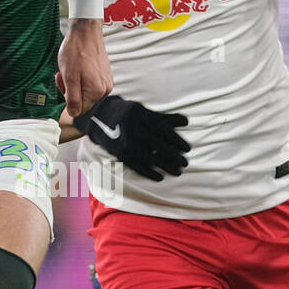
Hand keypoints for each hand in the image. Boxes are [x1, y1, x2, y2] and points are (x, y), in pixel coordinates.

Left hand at [57, 19, 112, 118]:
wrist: (86, 31)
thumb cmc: (76, 51)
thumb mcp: (69, 77)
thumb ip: (72, 98)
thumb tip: (73, 113)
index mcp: (97, 92)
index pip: (79, 110)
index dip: (67, 99)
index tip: (64, 83)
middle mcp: (105, 89)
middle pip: (83, 101)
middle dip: (71, 90)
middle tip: (65, 74)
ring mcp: (106, 81)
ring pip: (85, 92)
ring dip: (75, 83)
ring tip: (72, 69)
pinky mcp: (105, 75)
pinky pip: (90, 84)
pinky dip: (82, 78)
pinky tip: (79, 66)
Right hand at [74, 93, 189, 180]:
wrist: (100, 117)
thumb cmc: (130, 114)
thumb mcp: (145, 111)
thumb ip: (165, 118)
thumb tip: (186, 122)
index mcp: (139, 114)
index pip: (162, 128)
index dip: (176, 140)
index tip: (187, 149)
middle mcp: (131, 127)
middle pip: (156, 144)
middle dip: (173, 155)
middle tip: (185, 163)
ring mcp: (123, 141)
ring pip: (147, 156)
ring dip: (164, 166)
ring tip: (177, 171)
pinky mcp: (118, 152)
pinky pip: (136, 165)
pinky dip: (148, 172)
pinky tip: (160, 177)